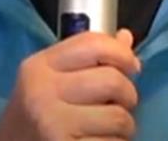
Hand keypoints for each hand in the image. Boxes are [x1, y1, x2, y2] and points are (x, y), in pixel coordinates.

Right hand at [0, 28, 141, 140]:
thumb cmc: (35, 113)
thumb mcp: (51, 79)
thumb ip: (86, 58)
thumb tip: (125, 39)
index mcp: (40, 66)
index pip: (93, 43)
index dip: (122, 53)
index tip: (132, 67)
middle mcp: (43, 92)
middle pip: (112, 80)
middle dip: (128, 94)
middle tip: (120, 104)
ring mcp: (53, 124)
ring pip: (119, 117)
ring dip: (124, 126)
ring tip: (109, 128)